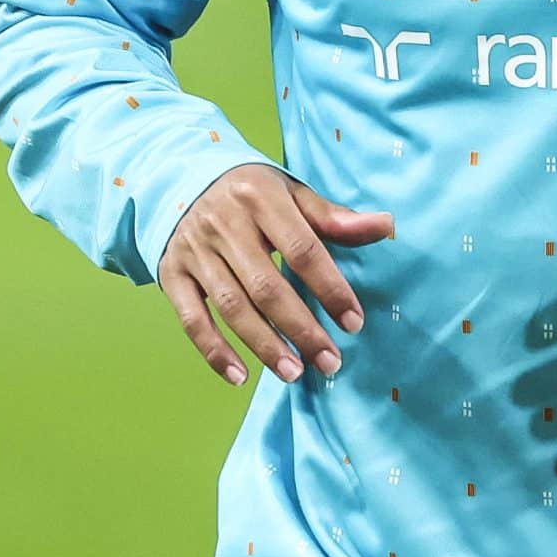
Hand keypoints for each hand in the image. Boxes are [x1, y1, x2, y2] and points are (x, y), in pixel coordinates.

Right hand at [159, 165, 393, 386]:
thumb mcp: (291, 192)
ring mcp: (194, 250)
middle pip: (267, 286)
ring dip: (264, 345)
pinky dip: (214, 351)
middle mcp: (224, 224)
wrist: (180, 180)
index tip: (353, 323)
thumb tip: (385, 226)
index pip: (302, 250)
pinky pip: (191, 319)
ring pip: (231, 307)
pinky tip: (240, 376)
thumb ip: (333, 217)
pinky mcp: (171, 273)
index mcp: (261, 198)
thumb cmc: (251, 192)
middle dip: (301, 329)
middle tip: (330, 362)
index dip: (330, 288)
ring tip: (294, 373)